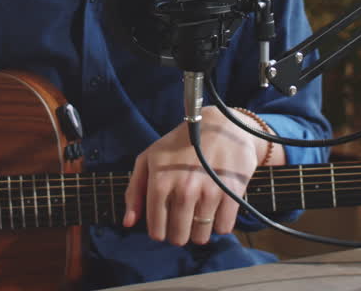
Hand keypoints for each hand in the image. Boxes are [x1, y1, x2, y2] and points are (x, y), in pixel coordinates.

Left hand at [121, 107, 266, 245]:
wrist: (222, 125)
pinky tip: (216, 209)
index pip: (156, 230)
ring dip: (199, 231)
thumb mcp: (148, 159)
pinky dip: (220, 224)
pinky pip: (224, 228)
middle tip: (183, 219)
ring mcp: (209, 192)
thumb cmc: (180, 143)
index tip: (165, 225)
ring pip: (201, 237)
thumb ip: (134, 191)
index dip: (160, 232)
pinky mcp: (232, 193)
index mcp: (160, 182)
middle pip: (179, 237)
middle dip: (179, 232)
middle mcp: (184, 189)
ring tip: (199, 213)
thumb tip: (128, 223)